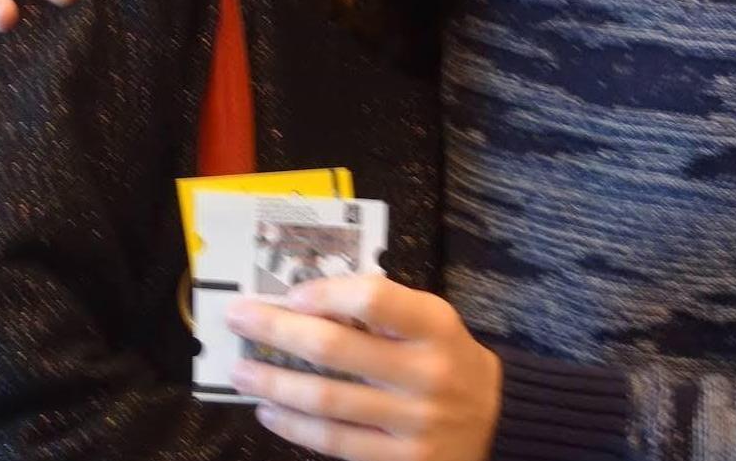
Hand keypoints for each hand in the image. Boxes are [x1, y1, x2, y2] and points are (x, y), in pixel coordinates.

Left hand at [226, 277, 501, 460]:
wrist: (495, 419)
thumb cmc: (446, 356)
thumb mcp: (430, 318)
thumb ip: (382, 307)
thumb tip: (308, 301)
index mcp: (434, 326)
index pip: (375, 299)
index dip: (327, 293)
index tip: (291, 294)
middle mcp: (426, 374)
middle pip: (338, 349)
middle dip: (279, 332)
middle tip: (240, 318)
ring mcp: (413, 423)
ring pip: (328, 401)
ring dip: (275, 384)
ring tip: (241, 371)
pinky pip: (337, 442)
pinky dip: (297, 426)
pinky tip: (270, 411)